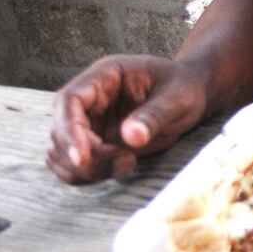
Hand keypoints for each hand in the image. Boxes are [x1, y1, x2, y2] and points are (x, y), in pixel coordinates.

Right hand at [47, 55, 207, 184]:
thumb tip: (130, 137)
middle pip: (60, 132)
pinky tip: (123, 166)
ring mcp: (88, 122)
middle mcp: (89, 100)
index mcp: (104, 76)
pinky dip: (88, 175)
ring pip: (61, 153)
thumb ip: (154, 115)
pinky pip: (74, 166)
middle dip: (86, 155)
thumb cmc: (185, 88)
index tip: (84, 157)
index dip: (70, 130)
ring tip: (128, 161)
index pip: (68, 100)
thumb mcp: (178, 96)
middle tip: (125, 159)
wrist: (192, 96)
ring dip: (87, 169)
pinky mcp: (94, 143)